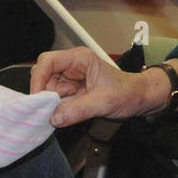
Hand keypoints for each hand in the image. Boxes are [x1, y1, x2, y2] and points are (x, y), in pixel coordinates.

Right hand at [29, 47, 164, 127]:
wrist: (140, 99)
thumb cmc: (127, 93)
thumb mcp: (104, 102)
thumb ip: (78, 110)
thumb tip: (53, 118)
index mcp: (79, 58)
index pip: (48, 61)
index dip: (39, 79)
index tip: (37, 98)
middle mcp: (72, 65)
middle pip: (44, 75)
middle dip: (44, 93)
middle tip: (49, 110)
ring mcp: (71, 78)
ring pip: (48, 88)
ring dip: (51, 103)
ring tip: (66, 112)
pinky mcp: (72, 91)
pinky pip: (56, 98)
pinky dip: (56, 108)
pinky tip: (66, 114)